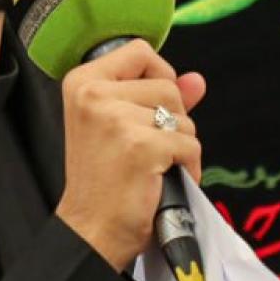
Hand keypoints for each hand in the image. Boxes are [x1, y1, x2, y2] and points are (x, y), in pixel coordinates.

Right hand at [54, 39, 207, 271]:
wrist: (91, 229)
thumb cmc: (102, 182)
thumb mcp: (119, 126)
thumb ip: (157, 97)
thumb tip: (197, 80)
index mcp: (82, 82)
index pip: (140, 51)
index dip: (157, 76)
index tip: (148, 107)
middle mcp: (95, 94)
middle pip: (168, 84)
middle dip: (171, 120)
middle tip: (145, 150)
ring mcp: (118, 119)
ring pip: (183, 116)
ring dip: (179, 146)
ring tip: (153, 167)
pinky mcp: (142, 146)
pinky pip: (189, 145)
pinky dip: (187, 167)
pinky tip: (163, 181)